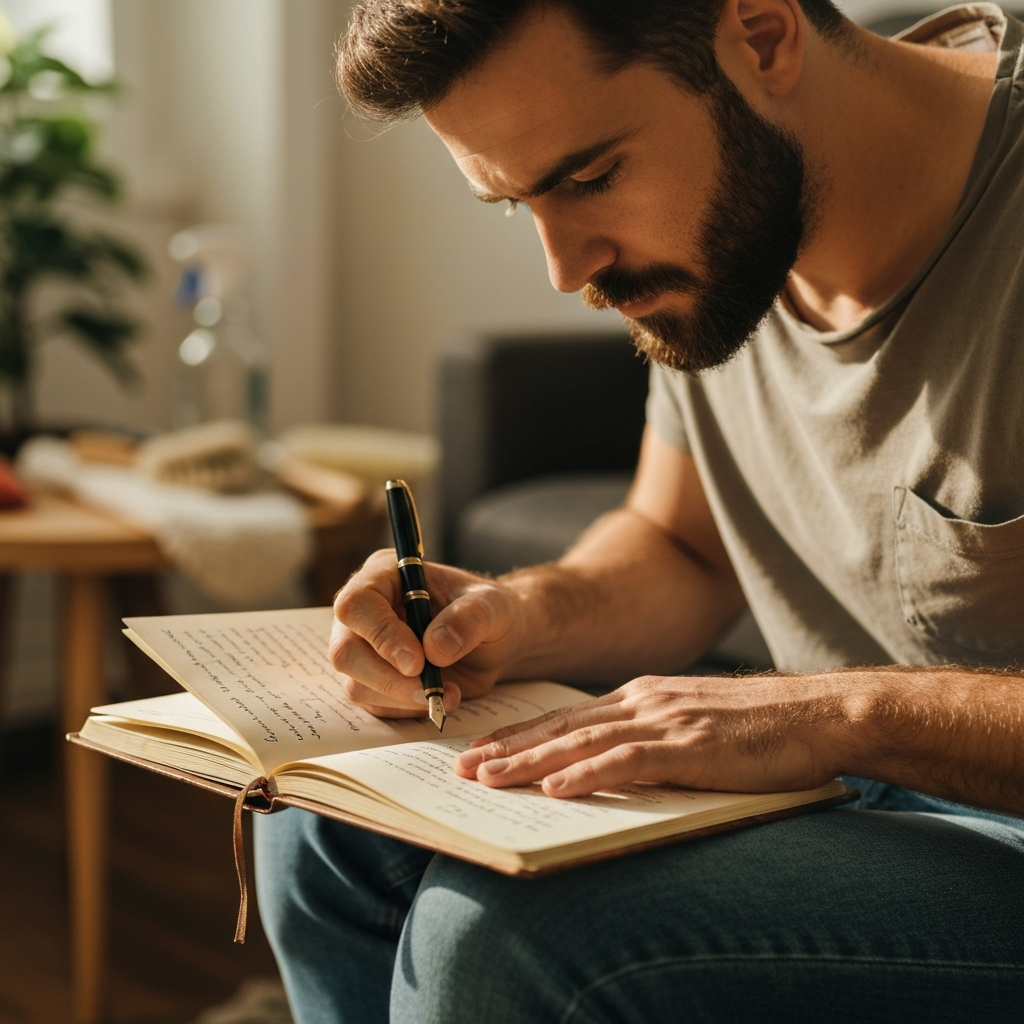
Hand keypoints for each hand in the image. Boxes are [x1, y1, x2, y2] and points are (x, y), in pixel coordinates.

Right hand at [330, 548, 521, 716]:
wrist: (496, 642)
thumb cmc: (490, 611)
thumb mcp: (493, 606)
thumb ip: (469, 618)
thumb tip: (435, 648)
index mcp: (384, 576)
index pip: (356, 605)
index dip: (380, 636)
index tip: (417, 662)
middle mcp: (366, 612)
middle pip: (345, 651)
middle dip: (387, 678)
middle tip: (429, 689)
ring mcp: (364, 649)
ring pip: (356, 684)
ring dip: (401, 698)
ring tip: (448, 692)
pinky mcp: (374, 681)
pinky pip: (375, 705)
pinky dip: (407, 710)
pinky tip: (439, 697)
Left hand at [454, 674, 849, 796]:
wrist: (819, 713)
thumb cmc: (761, 726)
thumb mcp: (695, 721)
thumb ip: (654, 735)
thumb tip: (611, 765)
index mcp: (644, 695)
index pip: (568, 717)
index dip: (522, 736)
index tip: (483, 753)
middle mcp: (645, 700)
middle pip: (562, 726)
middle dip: (508, 749)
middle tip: (463, 769)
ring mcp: (666, 719)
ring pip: (581, 741)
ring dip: (530, 762)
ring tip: (488, 780)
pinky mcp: (690, 745)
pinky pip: (628, 760)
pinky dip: (587, 774)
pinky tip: (556, 788)